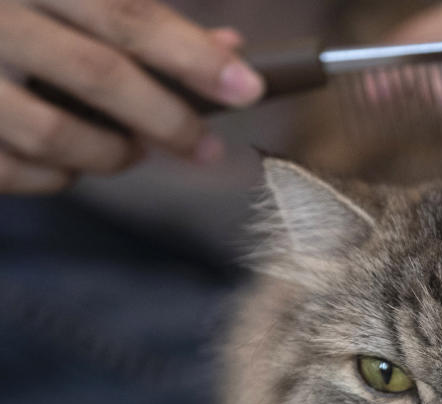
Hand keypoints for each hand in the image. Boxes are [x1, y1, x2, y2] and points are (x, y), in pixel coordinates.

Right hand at [0, 0, 264, 193]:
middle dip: (167, 119)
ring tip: (130, 153)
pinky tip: (67, 165)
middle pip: (99, 74)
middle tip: (205, 147)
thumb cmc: (9, 6)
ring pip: (53, 132)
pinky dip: (55, 178)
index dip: (192, 55)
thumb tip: (227, 49)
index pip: (126, 15)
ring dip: (110, 154)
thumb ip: (137, 16)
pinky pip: (13, 170)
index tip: (246, 87)